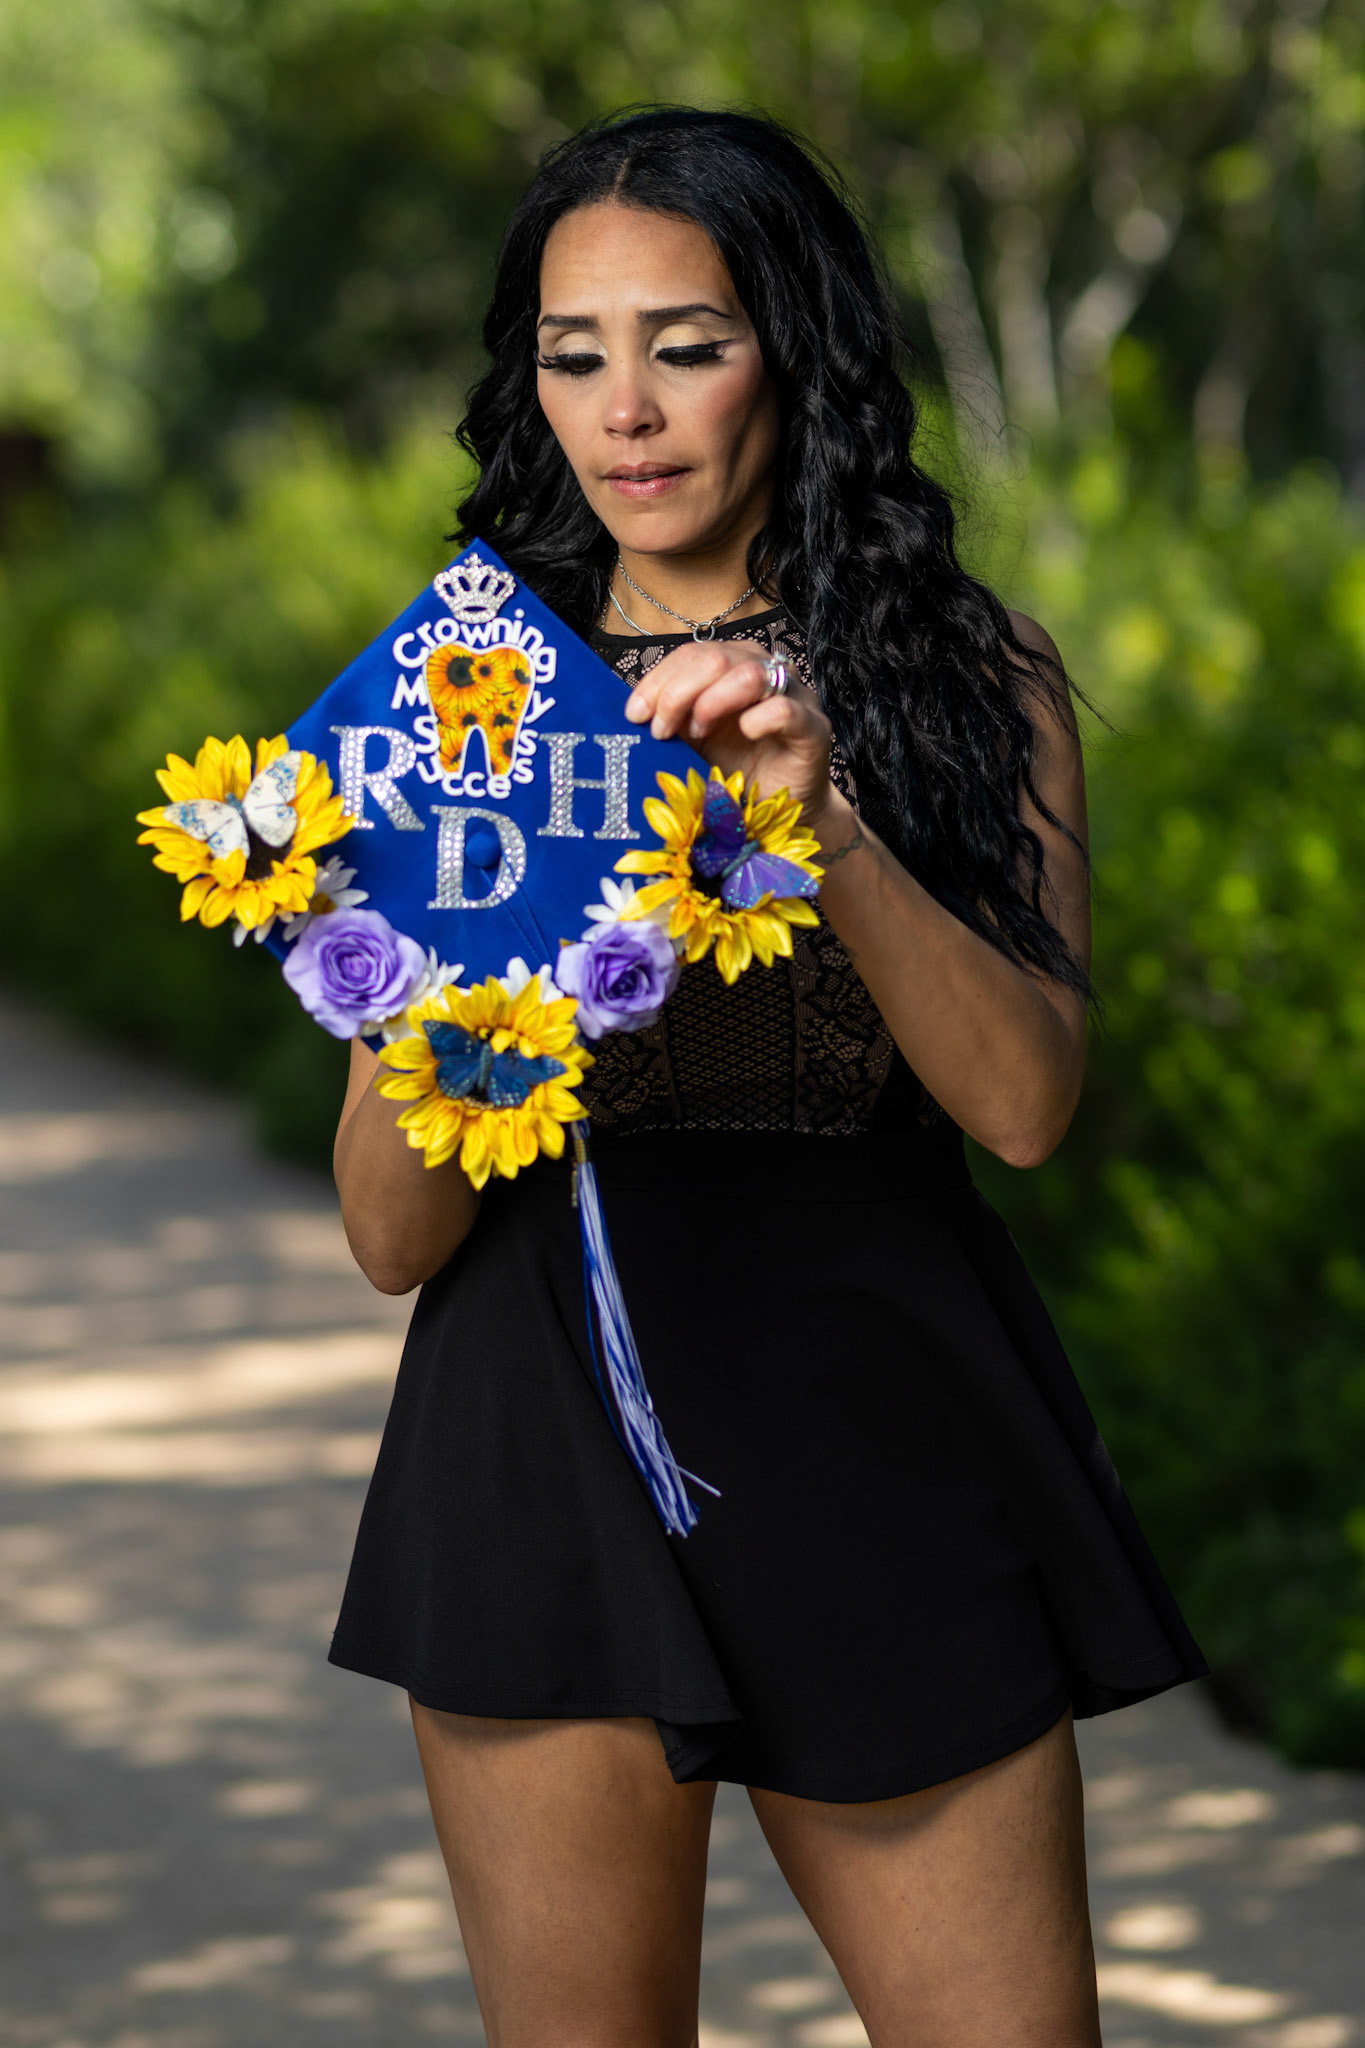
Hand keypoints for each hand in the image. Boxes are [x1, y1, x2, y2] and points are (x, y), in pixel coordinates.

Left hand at [623, 638, 838, 832]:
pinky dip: (757, 720)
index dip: (658, 680)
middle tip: (661, 730)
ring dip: (711, 702)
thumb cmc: (737, 770)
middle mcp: (766, 671)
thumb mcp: (693, 739)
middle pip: (715, 659)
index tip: (635, 715)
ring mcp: (795, 696)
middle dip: (678, 693)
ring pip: (749, 674)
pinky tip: (743, 734)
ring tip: (697, 733)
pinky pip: (785, 710)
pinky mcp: (814, 729)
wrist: (783, 814)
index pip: (692, 654)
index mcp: (735, 665)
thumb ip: (671, 717)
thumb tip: (632, 710)